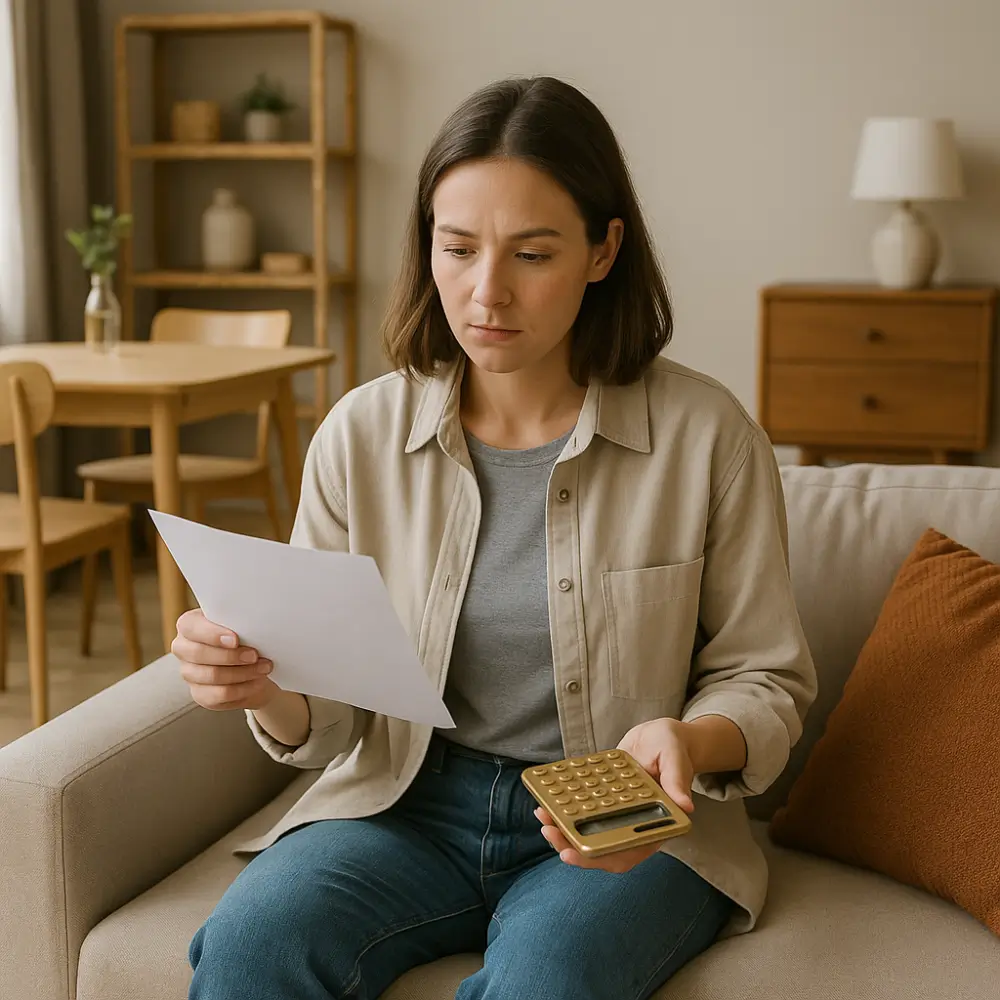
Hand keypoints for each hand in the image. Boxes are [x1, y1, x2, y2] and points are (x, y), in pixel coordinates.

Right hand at [172, 608, 278, 711]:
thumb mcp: (241, 624)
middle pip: (198, 653)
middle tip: (254, 655)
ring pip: (212, 675)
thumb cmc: (244, 636)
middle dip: (231, 656)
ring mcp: (189, 673)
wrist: (252, 663)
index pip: (190, 626)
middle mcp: (183, 648)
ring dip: (243, 672)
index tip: (235, 639)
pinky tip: (257, 681)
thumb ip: (238, 621)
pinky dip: (243, 688)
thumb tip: (251, 624)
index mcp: (189, 624)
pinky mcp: (200, 694)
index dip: (212, 634)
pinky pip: (221, 694)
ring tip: (264, 667)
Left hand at [535, 718, 695, 872]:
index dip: (599, 858)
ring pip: (587, 833)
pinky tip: (547, 800)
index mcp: (654, 826)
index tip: (573, 854)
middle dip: (571, 844)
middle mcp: (633, 825)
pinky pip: (582, 811)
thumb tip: (685, 806)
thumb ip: (677, 781)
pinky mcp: (603, 800)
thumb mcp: (676, 759)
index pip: (626, 853)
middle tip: (549, 830)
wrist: (659, 736)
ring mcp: (616, 814)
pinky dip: (564, 809)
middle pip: (600, 848)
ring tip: (542, 815)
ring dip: (563, 829)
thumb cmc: (672, 748)